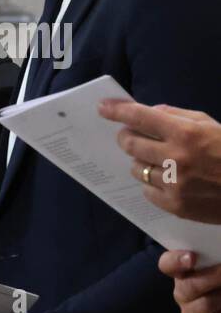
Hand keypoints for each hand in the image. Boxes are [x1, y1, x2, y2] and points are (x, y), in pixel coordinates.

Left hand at [100, 99, 220, 222]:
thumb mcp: (211, 125)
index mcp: (186, 134)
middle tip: (128, 136)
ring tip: (160, 161)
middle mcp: (176, 158)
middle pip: (130, 144)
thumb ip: (179, 117)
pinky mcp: (175, 205)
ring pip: (136, 169)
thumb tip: (149, 112)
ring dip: (142, 162)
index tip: (103, 106)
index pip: (141, 117)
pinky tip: (167, 181)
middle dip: (126, 137)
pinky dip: (152, 184)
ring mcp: (173, 184)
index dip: (118, 110)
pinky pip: (147, 191)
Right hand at [158, 250, 220, 312]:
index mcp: (184, 272)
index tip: (192, 257)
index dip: (176, 260)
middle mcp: (182, 292)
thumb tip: (218, 259)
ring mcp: (189, 312)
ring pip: (206, 303)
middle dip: (214, 277)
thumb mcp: (217, 271)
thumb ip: (215, 262)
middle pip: (189, 285)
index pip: (168, 264)